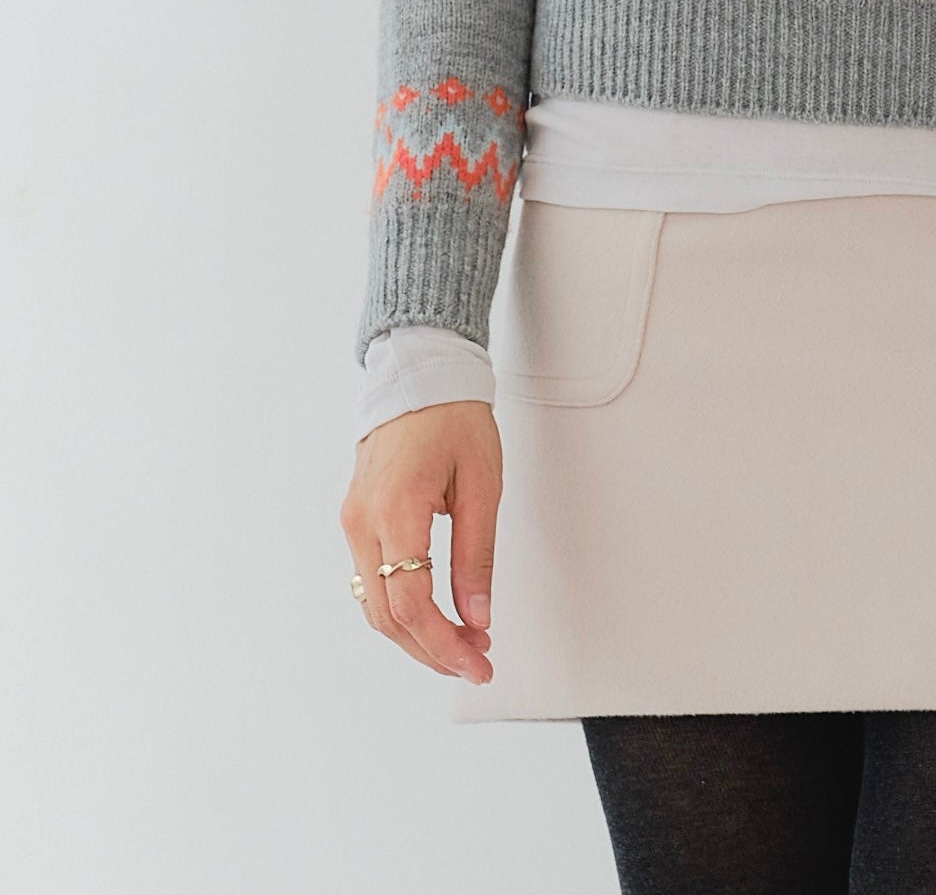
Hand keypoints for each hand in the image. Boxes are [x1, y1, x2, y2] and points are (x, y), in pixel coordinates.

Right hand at [340, 401, 501, 682]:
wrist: (419, 372)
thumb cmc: (454, 417)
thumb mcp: (482, 483)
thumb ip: (477, 554)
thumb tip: (478, 615)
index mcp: (396, 509)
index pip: (411, 604)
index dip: (444, 644)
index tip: (477, 662)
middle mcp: (364, 522)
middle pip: (387, 617)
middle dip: (432, 650)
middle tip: (476, 662)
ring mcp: (354, 521)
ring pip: (375, 605)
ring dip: (416, 634)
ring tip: (463, 642)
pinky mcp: (357, 518)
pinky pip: (372, 580)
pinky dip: (402, 607)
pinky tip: (436, 614)